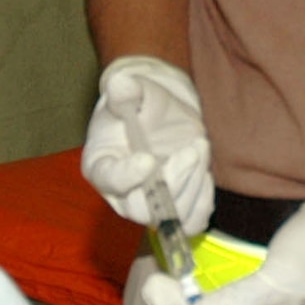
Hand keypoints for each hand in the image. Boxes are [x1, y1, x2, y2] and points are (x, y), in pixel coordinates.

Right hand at [80, 56, 212, 233]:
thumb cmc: (140, 103)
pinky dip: (203, 199)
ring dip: (193, 183)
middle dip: (173, 181)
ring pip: (172, 215)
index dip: (127, 176)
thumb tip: (120, 83)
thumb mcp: (132, 91)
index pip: (109, 180)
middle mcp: (121, 194)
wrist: (162, 113)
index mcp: (100, 165)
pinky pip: (193, 221)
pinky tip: (203, 172)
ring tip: (200, 147)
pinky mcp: (176, 210)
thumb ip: (125, 89)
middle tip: (192, 150)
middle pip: (142, 208)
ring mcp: (150, 207)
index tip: (147, 160)